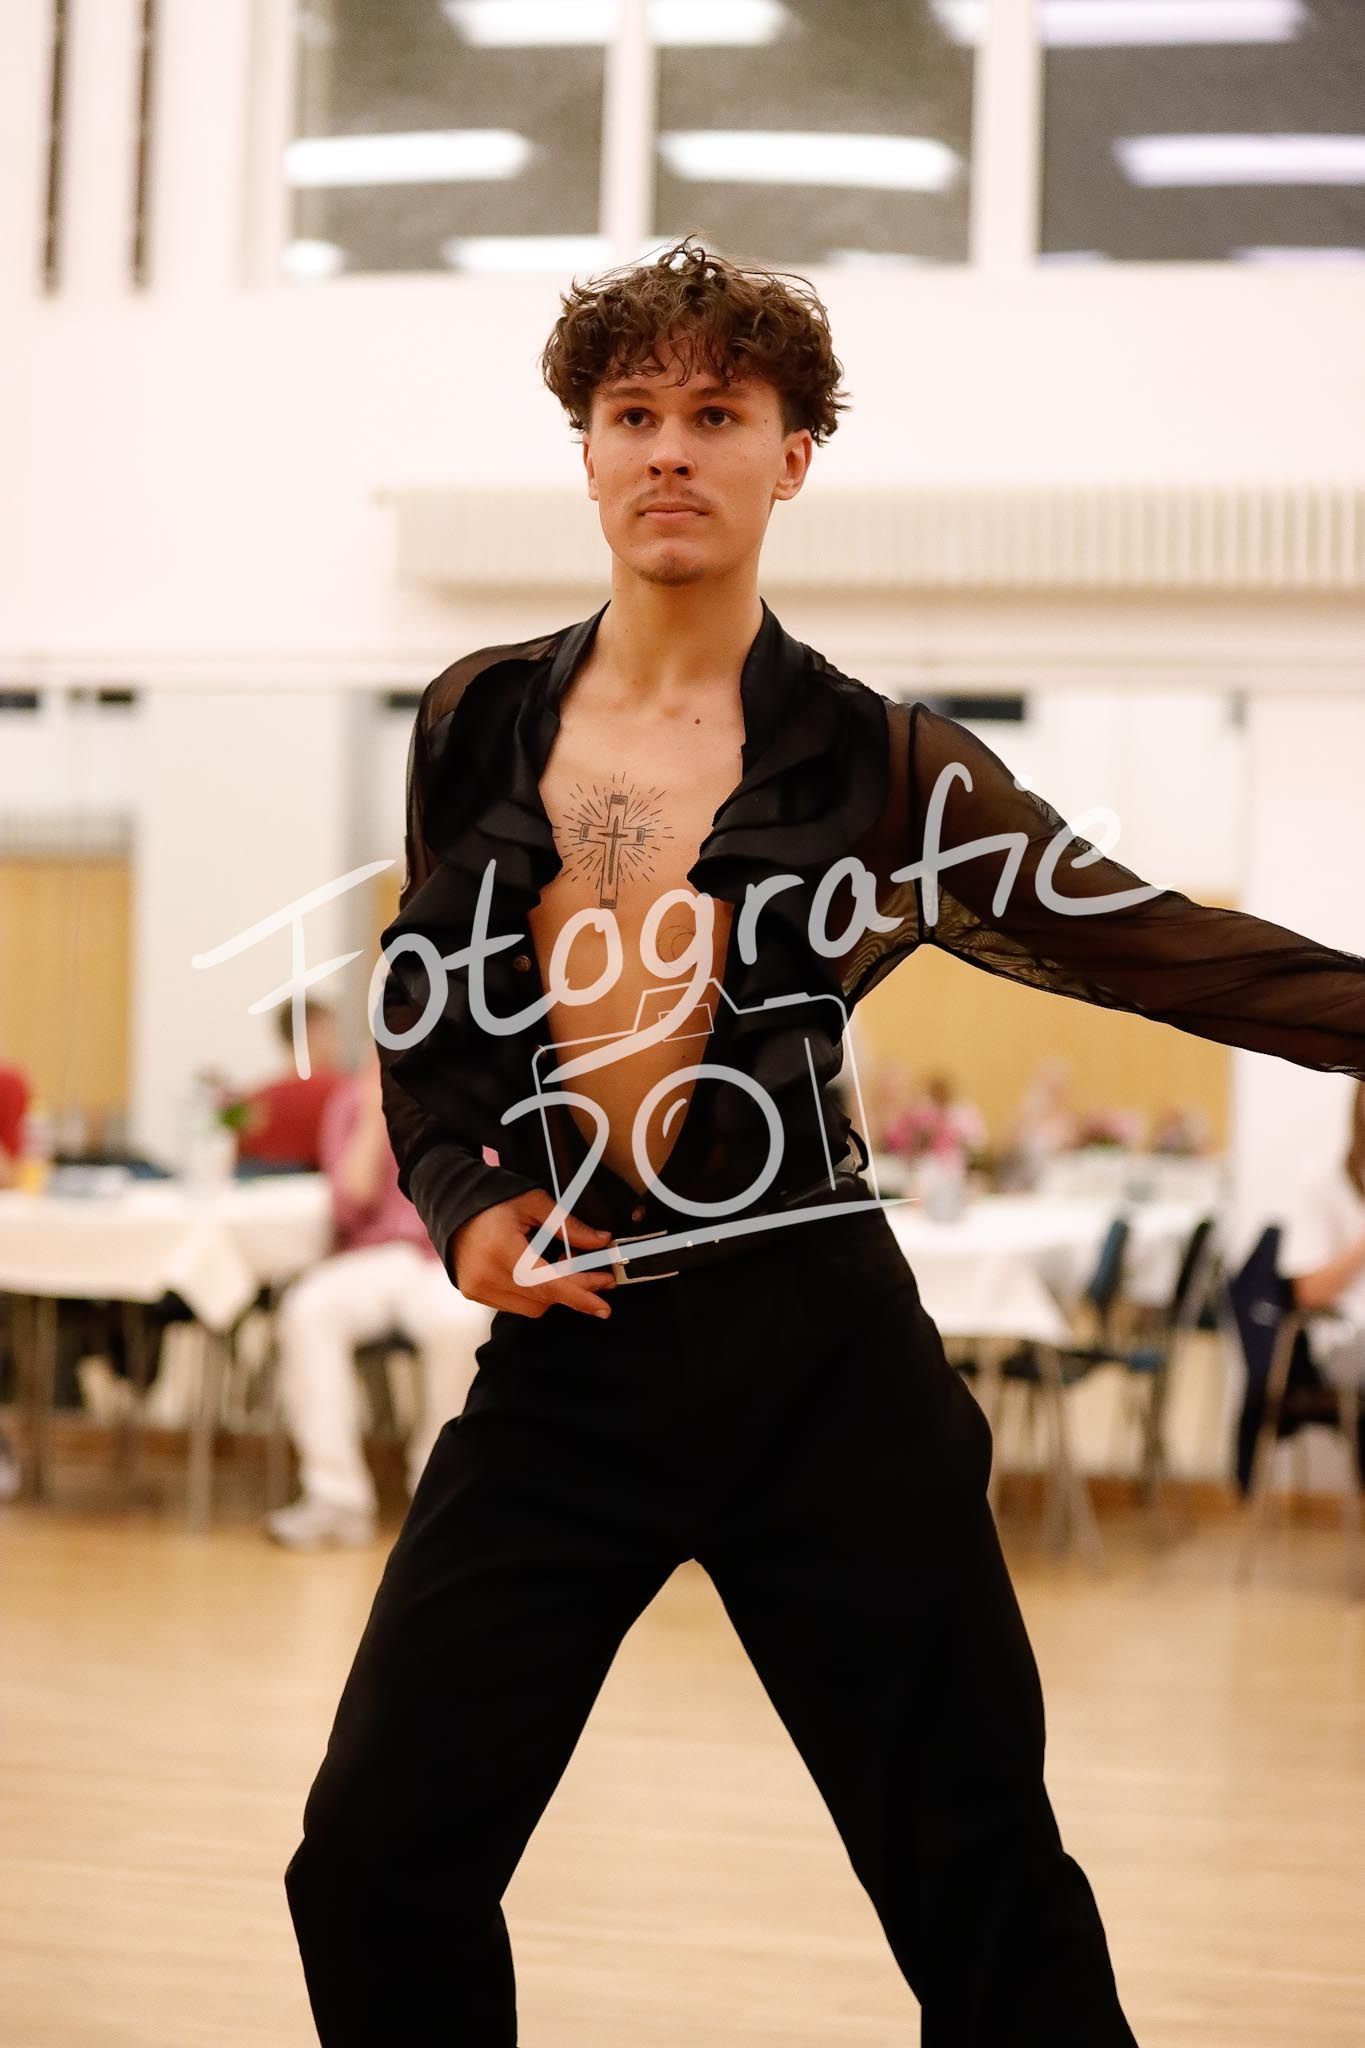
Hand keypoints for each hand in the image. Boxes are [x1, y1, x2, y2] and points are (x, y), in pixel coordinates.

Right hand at [450, 1189, 617, 1318]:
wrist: (449, 1203)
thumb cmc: (492, 1198)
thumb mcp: (534, 1203)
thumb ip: (569, 1226)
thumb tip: (601, 1242)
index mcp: (503, 1250)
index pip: (549, 1285)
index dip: (580, 1297)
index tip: (603, 1307)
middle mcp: (487, 1276)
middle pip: (545, 1299)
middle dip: (573, 1289)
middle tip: (596, 1273)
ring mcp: (478, 1288)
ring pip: (531, 1307)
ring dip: (552, 1291)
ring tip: (558, 1264)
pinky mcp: (474, 1293)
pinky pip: (514, 1304)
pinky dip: (531, 1292)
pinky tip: (535, 1271)